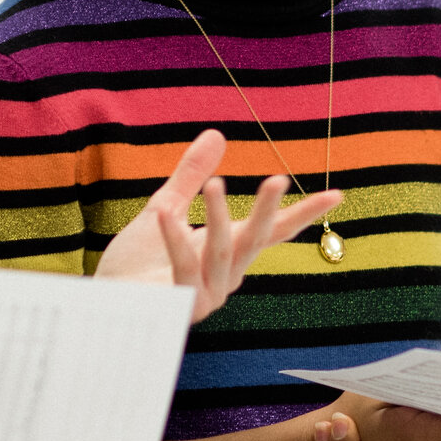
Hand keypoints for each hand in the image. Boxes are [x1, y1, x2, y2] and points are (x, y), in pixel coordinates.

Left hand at [94, 129, 342, 324]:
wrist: (104, 303)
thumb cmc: (136, 263)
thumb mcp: (165, 207)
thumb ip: (190, 175)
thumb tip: (218, 134)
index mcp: (228, 253)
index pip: (271, 231)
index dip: (302, 213)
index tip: (336, 194)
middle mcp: (225, 276)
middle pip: (255, 240)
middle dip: (267, 211)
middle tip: (277, 178)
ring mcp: (206, 295)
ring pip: (222, 254)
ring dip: (219, 218)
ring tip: (215, 183)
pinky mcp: (179, 306)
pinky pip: (184, 270)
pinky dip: (176, 241)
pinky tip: (165, 214)